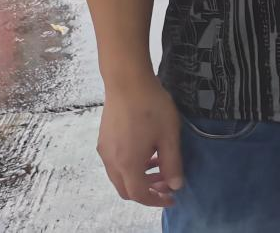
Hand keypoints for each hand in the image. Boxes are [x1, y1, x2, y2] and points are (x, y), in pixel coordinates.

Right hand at [97, 75, 184, 207]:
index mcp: (128, 164)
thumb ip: (172, 164)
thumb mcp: (169, 136)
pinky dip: (130, 165)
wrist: (127, 80)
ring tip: (159, 163)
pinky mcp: (103, 138)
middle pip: (126, 189)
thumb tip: (175, 185)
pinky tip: (146, 149)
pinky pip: (115, 162)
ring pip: (119, 176)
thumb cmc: (151, 107)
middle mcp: (111, 161)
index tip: (171, 197)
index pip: (139, 195)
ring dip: (139, 177)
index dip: (156, 200)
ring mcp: (104, 149)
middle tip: (166, 182)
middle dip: (147, 191)